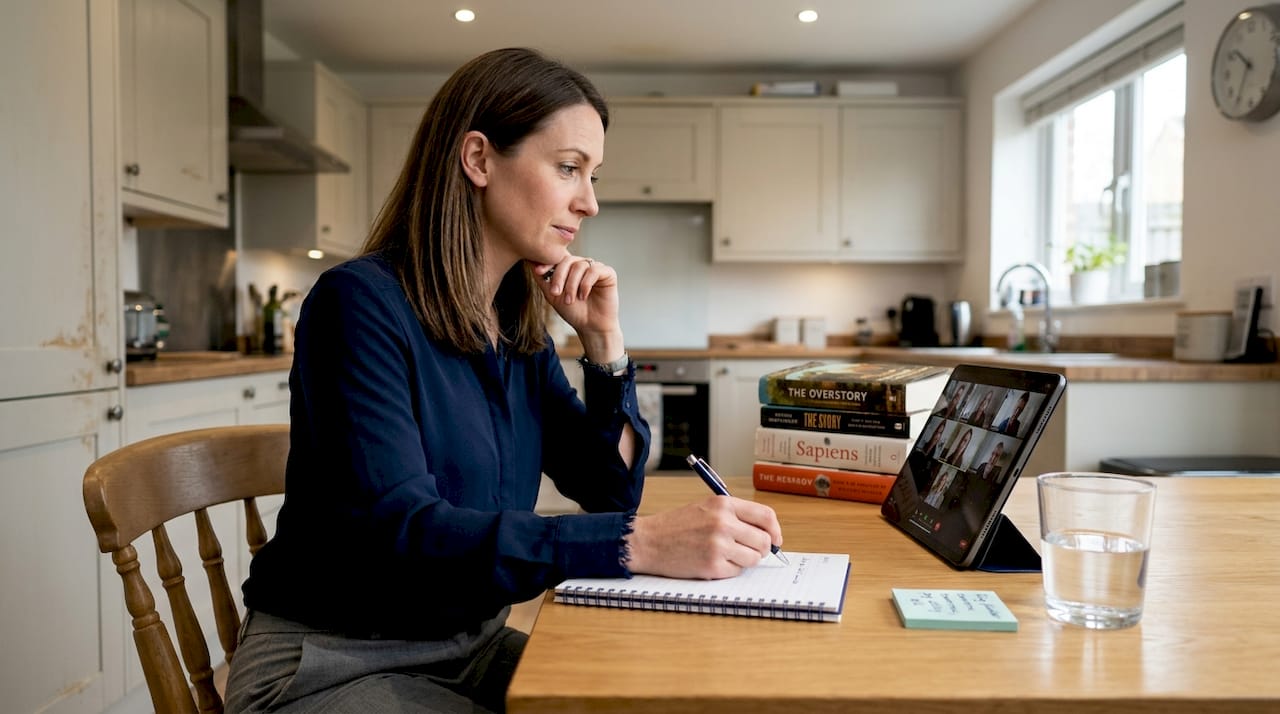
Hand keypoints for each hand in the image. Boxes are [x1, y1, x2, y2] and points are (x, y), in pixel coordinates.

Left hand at [533, 256, 621, 358]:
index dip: (548, 262)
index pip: (558, 258)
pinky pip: (594, 270)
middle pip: (568, 260)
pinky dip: (586, 284)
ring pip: (580, 265)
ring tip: (570, 300)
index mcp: (570, 268)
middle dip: (559, 276)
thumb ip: (543, 279)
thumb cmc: (573, 312)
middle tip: (556, 293)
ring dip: (572, 284)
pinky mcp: (608, 273)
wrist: (591, 327)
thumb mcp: (553, 295)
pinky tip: (583, 296)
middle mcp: (583, 265)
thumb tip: (530, 262)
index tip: (539, 272)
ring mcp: (596, 268)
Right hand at [624, 496, 783, 579]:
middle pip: (764, 541)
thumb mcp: (706, 507)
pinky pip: (736, 571)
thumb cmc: (676, 525)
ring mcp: (718, 545)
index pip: (766, 516)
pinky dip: (729, 570)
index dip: (775, 530)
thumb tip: (767, 534)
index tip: (775, 539)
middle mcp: (723, 523)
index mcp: (723, 504)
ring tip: (725, 555)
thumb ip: (735, 516)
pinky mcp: (712, 566)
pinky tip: (712, 562)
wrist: (647, 541)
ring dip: (744, 560)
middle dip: (760, 549)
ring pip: (753, 559)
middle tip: (748, 550)